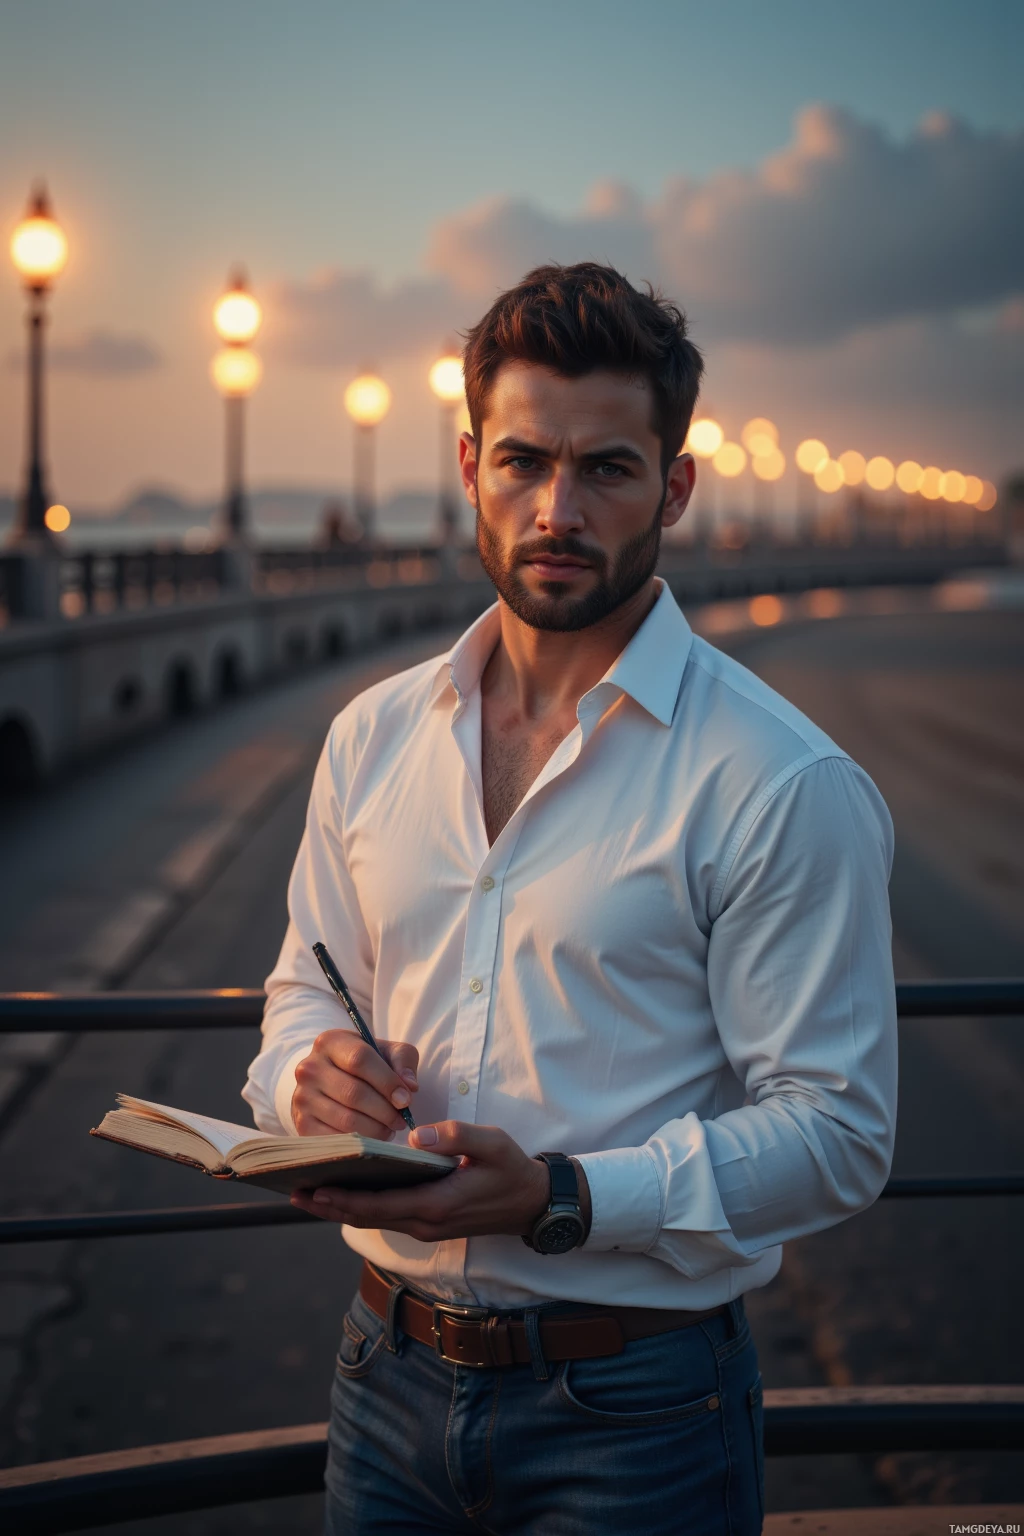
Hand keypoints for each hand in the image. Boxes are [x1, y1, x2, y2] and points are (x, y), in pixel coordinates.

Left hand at [289, 1121, 554, 1241]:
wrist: (532, 1204)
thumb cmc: (511, 1170)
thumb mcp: (491, 1144)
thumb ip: (455, 1136)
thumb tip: (415, 1135)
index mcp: (435, 1204)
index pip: (378, 1204)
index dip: (343, 1198)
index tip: (314, 1188)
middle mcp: (423, 1222)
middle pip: (365, 1217)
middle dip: (329, 1205)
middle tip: (293, 1191)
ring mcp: (424, 1227)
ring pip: (373, 1219)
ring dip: (340, 1208)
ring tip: (306, 1192)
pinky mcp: (427, 1223)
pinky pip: (385, 1216)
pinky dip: (359, 1206)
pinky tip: (343, 1192)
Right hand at [291, 1030, 418, 1138]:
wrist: (326, 1080)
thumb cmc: (363, 1065)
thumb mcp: (384, 1051)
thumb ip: (402, 1061)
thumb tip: (409, 1087)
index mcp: (330, 1042)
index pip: (360, 1060)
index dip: (387, 1081)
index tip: (406, 1099)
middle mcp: (309, 1068)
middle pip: (354, 1093)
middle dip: (385, 1111)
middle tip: (401, 1120)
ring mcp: (302, 1097)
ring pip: (346, 1120)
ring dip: (376, 1129)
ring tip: (389, 1128)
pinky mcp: (301, 1124)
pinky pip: (335, 1139)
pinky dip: (360, 1143)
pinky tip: (372, 1138)